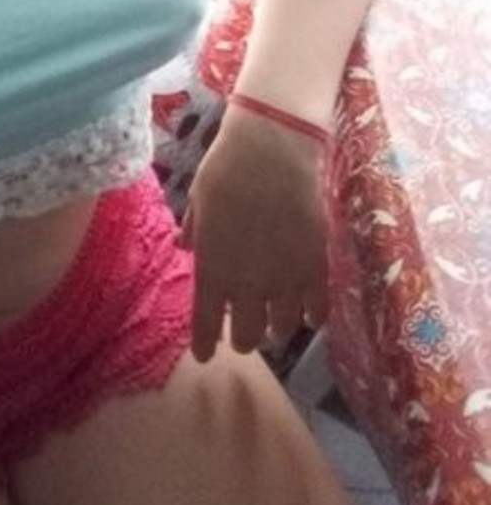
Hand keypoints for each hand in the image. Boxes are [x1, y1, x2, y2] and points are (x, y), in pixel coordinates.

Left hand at [177, 107, 328, 362]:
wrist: (273, 149)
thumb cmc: (227, 169)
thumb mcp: (199, 198)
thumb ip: (195, 229)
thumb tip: (187, 247)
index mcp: (212, 268)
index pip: (204, 325)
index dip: (205, 345)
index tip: (206, 355)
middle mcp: (246, 284)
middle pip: (246, 335)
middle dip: (242, 339)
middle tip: (243, 334)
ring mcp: (284, 279)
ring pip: (282, 329)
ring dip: (276, 329)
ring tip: (275, 323)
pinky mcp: (315, 267)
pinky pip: (317, 309)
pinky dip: (311, 317)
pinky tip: (307, 314)